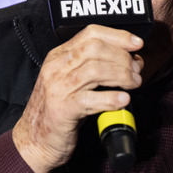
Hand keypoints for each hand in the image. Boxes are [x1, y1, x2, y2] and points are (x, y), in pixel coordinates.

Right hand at [12, 24, 143, 172]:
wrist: (35, 140)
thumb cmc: (58, 110)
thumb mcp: (72, 81)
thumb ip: (95, 67)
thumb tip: (130, 60)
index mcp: (59, 56)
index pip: (91, 33)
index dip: (118, 36)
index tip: (136, 44)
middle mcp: (56, 68)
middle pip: (95, 49)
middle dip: (122, 57)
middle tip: (137, 70)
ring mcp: (57, 88)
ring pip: (94, 70)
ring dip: (121, 75)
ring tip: (134, 84)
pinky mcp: (61, 110)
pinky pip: (89, 99)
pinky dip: (110, 98)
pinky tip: (122, 100)